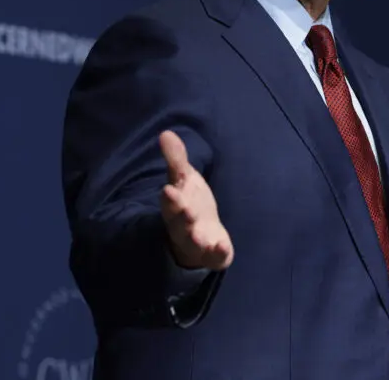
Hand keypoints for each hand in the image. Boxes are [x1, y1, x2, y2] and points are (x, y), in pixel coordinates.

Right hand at [159, 130, 233, 269]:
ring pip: (193, 241)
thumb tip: (165, 133)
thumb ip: (176, 160)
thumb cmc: (190, 204)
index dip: (171, 198)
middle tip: (183, 209)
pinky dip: (219, 253)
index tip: (169, 190)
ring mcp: (198, 241)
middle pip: (179, 222)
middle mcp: (184, 225)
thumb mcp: (185, 180)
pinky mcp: (213, 253)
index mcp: (176, 206)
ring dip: (195, 237)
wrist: (202, 238)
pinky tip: (223, 248)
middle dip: (180, 215)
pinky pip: (216, 255)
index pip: (171, 202)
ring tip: (197, 235)